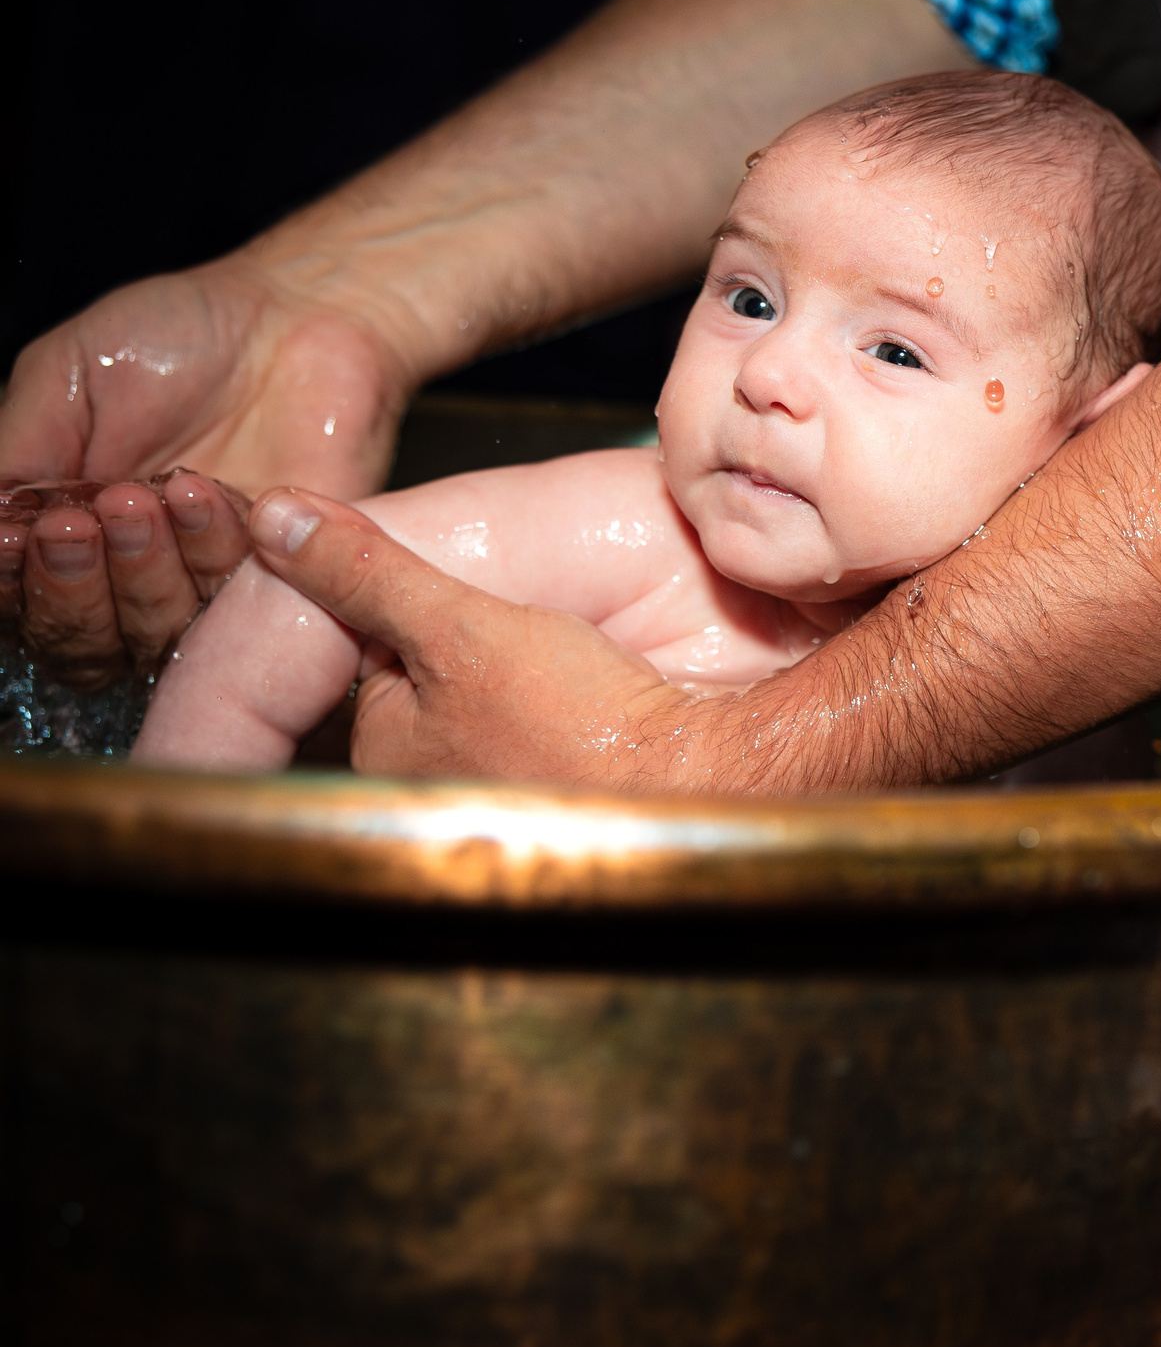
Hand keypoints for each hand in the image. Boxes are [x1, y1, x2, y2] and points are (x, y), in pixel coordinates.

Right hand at [0, 257, 408, 678]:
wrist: (298, 320)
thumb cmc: (178, 336)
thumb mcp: (64, 377)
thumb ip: (16, 454)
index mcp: (66, 527)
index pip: (23, 599)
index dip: (15, 582)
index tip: (15, 536)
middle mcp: (130, 570)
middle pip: (82, 640)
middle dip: (72, 587)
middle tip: (79, 522)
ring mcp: (204, 580)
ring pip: (154, 631)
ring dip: (141, 571)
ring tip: (143, 497)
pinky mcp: (277, 578)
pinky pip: (233, 600)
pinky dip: (209, 551)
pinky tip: (203, 494)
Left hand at [244, 488, 700, 785]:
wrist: (698, 778)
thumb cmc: (578, 714)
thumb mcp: (460, 623)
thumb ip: (369, 572)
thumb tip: (275, 518)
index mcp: (385, 754)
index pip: (387, 662)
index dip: (435, 623)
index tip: (489, 612)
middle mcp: (426, 801)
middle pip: (437, 699)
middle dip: (478, 667)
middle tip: (544, 648)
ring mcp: (493, 819)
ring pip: (491, 730)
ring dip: (527, 701)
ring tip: (581, 680)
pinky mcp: (557, 828)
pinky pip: (546, 763)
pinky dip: (569, 739)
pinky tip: (605, 721)